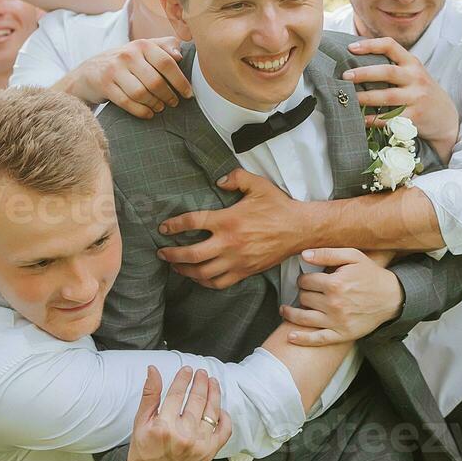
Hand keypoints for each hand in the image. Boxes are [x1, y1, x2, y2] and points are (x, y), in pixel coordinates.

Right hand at [65, 37, 190, 118]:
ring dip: (154, 104)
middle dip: (168, 96)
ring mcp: (114, 69)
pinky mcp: (104, 84)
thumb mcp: (143, 50)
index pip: (167, 63)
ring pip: (141, 93)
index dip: (180, 81)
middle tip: (173, 103)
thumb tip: (180, 54)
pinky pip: (127, 102)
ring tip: (160, 107)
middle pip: (155, 81)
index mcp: (142, 45)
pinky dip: (141, 111)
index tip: (188, 94)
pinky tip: (149, 114)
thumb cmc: (125, 62)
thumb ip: (164, 47)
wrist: (88, 72)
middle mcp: (128, 54)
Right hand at [123, 366, 232, 460]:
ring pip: (212, 412)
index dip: (184, 378)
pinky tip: (220, 408)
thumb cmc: (144, 451)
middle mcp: (183, 436)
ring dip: (214, 393)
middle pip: (197, 400)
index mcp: (163, 426)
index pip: (177, 394)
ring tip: (212, 382)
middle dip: (201, 382)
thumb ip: (149, 395)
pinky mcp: (209, 453)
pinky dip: (225, 418)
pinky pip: (224, 431)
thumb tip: (153, 370)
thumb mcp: (140, 422)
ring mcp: (199, 445)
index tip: (187, 370)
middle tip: (201, 372)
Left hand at [157, 170, 301, 288]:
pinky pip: (220, 282)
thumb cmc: (278, 206)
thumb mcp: (258, 184)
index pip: (192, 223)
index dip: (174, 225)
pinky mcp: (245, 271)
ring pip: (203, 273)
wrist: (300, 229)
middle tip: (161, 252)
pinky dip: (205, 282)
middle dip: (172, 254)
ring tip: (175, 266)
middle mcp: (229, 242)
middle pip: (191, 254)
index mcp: (228, 219)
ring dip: (185, 270)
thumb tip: (219, 181)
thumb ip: (235, 178)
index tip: (163, 228)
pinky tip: (198, 278)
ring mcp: (236, 260)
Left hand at [279, 248, 403, 345]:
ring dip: (291, 313)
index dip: (304, 279)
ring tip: (285, 310)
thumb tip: (304, 254)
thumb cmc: (372, 275)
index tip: (307, 280)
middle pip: (304, 298)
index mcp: (335, 283)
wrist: (392, 297)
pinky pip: (317, 339)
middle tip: (306, 292)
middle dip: (302, 293)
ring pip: (303, 318)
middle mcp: (333, 303)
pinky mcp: (342, 334)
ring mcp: (337, 321)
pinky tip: (291, 336)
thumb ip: (328, 254)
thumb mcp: (353, 257)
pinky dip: (302, 339)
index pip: (305, 281)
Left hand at [346, 37, 459, 161]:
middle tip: (345, 76)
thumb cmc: (421, 92)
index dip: (370, 45)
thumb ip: (393, 67)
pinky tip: (360, 119)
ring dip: (365, 98)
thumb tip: (356, 61)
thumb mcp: (413, 74)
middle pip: (387, 72)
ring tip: (348, 99)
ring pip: (387, 96)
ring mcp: (416, 98)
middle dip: (364, 73)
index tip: (351, 48)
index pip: (391, 46)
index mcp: (412, 63)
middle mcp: (415, 78)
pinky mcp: (415, 117)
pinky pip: (390, 118)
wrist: (446, 117)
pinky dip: (373, 119)